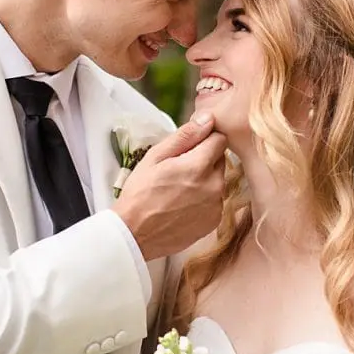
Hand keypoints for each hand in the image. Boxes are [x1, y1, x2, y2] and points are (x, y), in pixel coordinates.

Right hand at [111, 113, 226, 261]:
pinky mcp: (214, 221)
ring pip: (218, 181)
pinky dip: (204, 199)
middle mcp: (214, 186)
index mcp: (199, 166)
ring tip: (179, 189)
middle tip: (179, 170)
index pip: (219, 139)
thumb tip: (208, 120)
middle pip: (220, 160)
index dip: (204, 139)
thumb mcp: (155, 157)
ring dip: (205, 180)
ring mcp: (216, 205)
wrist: (134, 234)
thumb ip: (185, 136)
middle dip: (204, 159)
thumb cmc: (140, 193)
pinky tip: (183, 204)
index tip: (189, 147)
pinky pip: (215, 200)